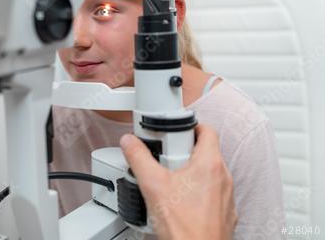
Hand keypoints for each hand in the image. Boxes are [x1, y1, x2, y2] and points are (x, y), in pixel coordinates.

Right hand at [120, 124, 236, 239]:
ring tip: (168, 184)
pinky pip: (210, 193)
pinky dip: (195, 192)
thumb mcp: (152, 185)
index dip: (188, 127)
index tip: (173, 132)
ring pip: (206, 174)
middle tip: (164, 161)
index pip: (206, 130)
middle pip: (203, 152)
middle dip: (181, 153)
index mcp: (210, 164)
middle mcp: (223, 177)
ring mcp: (225, 196)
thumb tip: (130, 142)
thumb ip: (139, 158)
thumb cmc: (184, 228)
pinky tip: (178, 203)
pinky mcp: (223, 212)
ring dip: (188, 173)